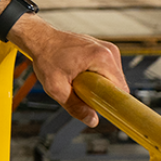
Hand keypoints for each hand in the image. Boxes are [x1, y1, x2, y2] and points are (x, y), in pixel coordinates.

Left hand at [8, 15, 127, 127]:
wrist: (40, 38)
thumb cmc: (46, 58)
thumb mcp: (56, 87)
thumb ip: (75, 106)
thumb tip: (93, 121)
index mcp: (102, 58)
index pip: (120, 89)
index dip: (114, 102)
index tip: (105, 109)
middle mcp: (109, 51)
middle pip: (117, 84)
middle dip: (102, 94)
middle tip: (81, 93)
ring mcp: (107, 48)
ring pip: (112, 78)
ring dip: (99, 85)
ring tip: (78, 81)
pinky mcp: (102, 49)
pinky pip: (107, 70)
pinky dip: (97, 76)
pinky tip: (80, 74)